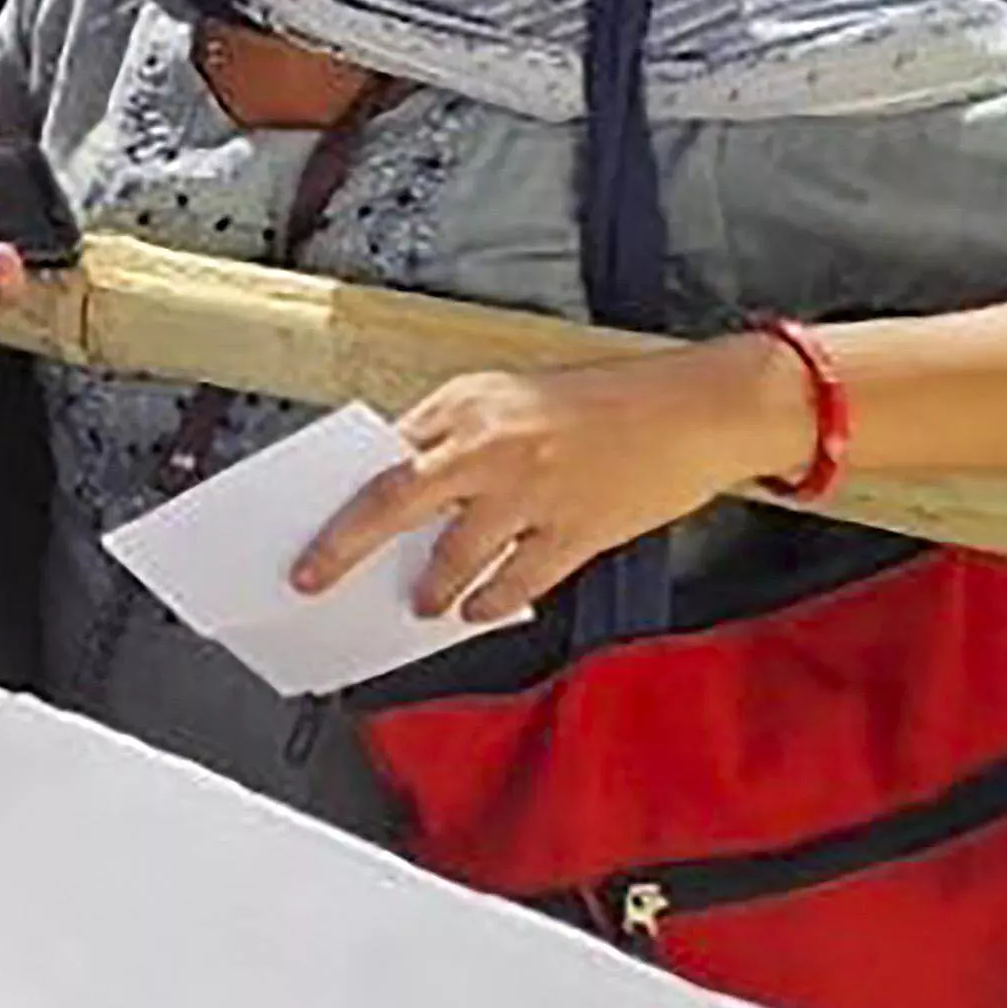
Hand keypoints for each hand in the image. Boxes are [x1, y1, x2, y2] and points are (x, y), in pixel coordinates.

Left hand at [291, 339, 809, 620]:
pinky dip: (489, 601)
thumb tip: (400, 495)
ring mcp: (534, 489)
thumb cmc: (603, 402)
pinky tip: (476, 610)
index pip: (381, 454)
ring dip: (430, 587)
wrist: (698, 408)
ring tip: (420, 603)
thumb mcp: (512, 397)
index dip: (338, 497)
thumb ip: (454, 438)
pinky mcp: (578, 528)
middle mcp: (491, 443)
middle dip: (342, 547)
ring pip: (454, 554)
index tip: (308, 528)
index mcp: (466, 402)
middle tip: (312, 579)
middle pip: (392, 500)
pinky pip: (516, 581)